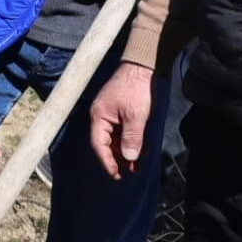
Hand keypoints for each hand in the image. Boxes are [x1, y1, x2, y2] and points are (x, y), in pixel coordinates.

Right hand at [86, 63, 156, 178]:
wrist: (142, 66)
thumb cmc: (136, 89)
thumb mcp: (136, 116)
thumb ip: (131, 138)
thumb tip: (128, 158)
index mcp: (99, 117)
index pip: (99, 144)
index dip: (107, 161)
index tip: (116, 174)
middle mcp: (101, 117)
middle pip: (106, 143)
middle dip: (118, 159)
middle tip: (130, 172)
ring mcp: (111, 114)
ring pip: (115, 138)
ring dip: (126, 151)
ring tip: (137, 165)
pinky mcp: (120, 112)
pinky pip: (122, 131)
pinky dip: (130, 141)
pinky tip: (140, 150)